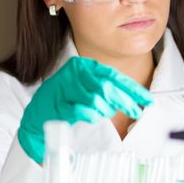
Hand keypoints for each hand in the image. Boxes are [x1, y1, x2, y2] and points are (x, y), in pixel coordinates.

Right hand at [18, 56, 152, 163]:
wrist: (37, 115)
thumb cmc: (64, 101)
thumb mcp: (86, 89)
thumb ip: (107, 91)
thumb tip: (134, 99)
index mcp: (83, 66)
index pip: (113, 76)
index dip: (132, 89)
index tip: (147, 100)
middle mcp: (74, 73)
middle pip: (107, 87)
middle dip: (125, 101)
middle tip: (136, 112)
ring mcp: (64, 87)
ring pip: (96, 98)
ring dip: (106, 110)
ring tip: (104, 114)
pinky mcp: (57, 104)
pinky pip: (82, 110)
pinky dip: (91, 115)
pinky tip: (92, 116)